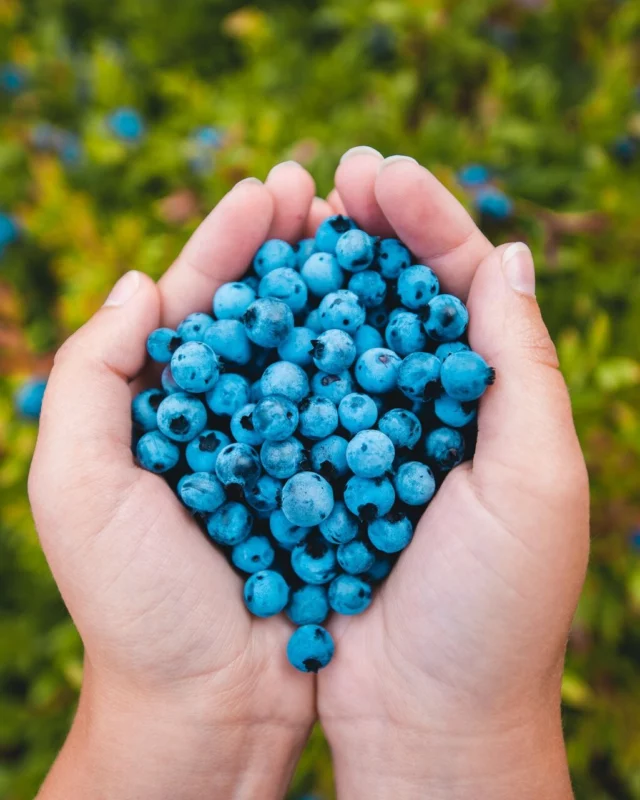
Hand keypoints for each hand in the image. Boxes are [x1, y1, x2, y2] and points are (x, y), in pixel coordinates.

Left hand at [29, 163, 318, 799]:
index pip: (195, 301)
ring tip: (370, 234)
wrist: (210, 707)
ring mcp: (283, 447)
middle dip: (290, 248)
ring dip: (338, 292)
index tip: (272, 190)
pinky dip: (373, 366)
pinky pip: (353, 412)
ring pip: (313, 351)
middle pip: (261, 313)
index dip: (230, 241)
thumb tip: (136, 282)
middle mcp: (224, 417)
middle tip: (327, 189)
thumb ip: (91, 377)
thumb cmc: (137, 603)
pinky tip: (400, 324)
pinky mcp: (329, 484)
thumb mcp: (80, 486)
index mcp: (160, 406)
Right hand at [316, 151, 589, 798]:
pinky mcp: (318, 474)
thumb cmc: (493, 607)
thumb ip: (521, 366)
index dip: (425, 220)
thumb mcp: (534, 478)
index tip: (375, 173)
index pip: (462, 283)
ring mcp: (368, 438)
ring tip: (288, 220)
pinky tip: (255, 309)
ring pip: (341, 334)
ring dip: (318, 275)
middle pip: (398, 295)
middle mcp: (431, 408)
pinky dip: (279, 348)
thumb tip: (509, 252)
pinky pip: (295, 395)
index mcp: (492, 399)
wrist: (426, 715)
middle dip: (370, 230)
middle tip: (330, 177)